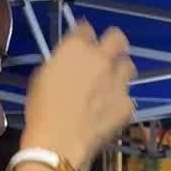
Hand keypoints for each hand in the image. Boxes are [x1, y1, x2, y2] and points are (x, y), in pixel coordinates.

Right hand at [23, 24, 134, 170]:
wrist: (59, 142)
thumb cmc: (42, 110)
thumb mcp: (43, 76)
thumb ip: (62, 62)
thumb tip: (70, 62)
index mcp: (77, 47)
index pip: (87, 28)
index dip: (84, 36)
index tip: (82, 44)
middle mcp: (101, 59)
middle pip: (117, 38)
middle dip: (113, 43)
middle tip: (107, 55)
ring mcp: (118, 82)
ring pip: (128, 66)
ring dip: (120, 71)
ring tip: (111, 83)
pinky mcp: (127, 105)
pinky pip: (127, 97)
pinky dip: (119, 101)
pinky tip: (109, 111)